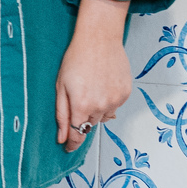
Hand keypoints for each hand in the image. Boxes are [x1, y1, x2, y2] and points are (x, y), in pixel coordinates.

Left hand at [55, 0, 131, 150]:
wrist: (99, 39)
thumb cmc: (76, 59)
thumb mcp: (60, 87)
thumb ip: (61, 115)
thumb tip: (62, 138)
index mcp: (81, 106)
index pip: (77, 134)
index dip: (72, 143)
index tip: (68, 148)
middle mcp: (101, 106)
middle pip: (90, 126)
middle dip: (82, 120)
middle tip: (78, 101)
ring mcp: (116, 100)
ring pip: (104, 117)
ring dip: (96, 111)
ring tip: (91, 91)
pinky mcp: (126, 93)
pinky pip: (115, 107)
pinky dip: (107, 102)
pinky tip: (101, 86)